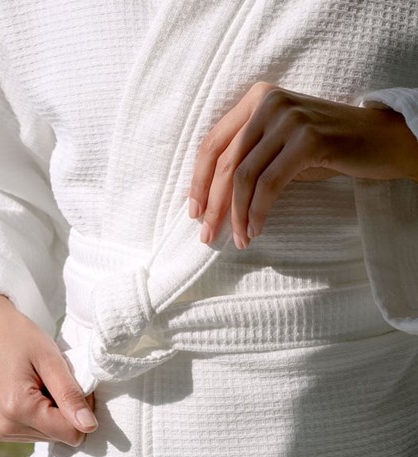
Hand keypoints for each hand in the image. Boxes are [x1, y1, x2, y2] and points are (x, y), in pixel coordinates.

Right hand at [0, 292, 96, 445]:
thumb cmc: (18, 336)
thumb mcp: (50, 359)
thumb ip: (70, 395)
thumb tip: (90, 426)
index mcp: (18, 410)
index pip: (70, 433)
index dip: (81, 408)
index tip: (73, 382)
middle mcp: (5, 428)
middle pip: (60, 435)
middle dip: (66, 409)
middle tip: (55, 378)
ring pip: (49, 435)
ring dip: (53, 411)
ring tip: (41, 382)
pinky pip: (35, 431)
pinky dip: (41, 413)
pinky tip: (32, 390)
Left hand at [188, 82, 417, 248]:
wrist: (381, 139)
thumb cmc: (326, 147)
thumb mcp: (278, 144)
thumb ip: (247, 157)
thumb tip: (211, 198)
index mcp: (256, 99)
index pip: (212, 143)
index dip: (199, 181)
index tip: (194, 211)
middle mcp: (268, 102)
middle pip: (225, 162)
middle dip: (213, 204)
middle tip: (208, 234)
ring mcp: (288, 119)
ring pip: (243, 176)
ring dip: (236, 214)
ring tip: (238, 238)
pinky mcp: (308, 140)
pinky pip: (269, 185)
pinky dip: (257, 211)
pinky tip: (255, 229)